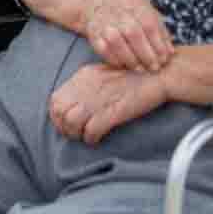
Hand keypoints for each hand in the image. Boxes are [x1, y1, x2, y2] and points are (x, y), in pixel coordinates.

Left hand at [50, 62, 168, 144]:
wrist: (157, 75)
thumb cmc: (132, 76)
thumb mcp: (102, 74)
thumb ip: (87, 85)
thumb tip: (75, 101)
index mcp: (82, 77)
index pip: (55, 99)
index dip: (56, 115)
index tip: (63, 123)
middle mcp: (86, 88)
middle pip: (60, 111)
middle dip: (63, 127)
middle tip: (72, 134)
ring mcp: (99, 99)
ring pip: (72, 121)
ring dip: (75, 133)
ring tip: (83, 137)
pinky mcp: (114, 111)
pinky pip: (92, 129)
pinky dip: (90, 137)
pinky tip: (95, 139)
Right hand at [81, 0, 174, 71]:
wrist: (96, 2)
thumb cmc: (129, 10)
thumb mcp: (148, 11)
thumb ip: (160, 30)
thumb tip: (170, 52)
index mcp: (135, 5)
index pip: (149, 25)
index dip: (158, 44)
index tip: (164, 59)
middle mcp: (118, 12)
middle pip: (133, 33)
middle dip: (146, 54)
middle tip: (154, 67)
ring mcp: (103, 22)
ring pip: (116, 42)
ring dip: (130, 59)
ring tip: (140, 69)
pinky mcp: (93, 33)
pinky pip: (103, 48)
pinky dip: (114, 59)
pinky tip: (125, 65)